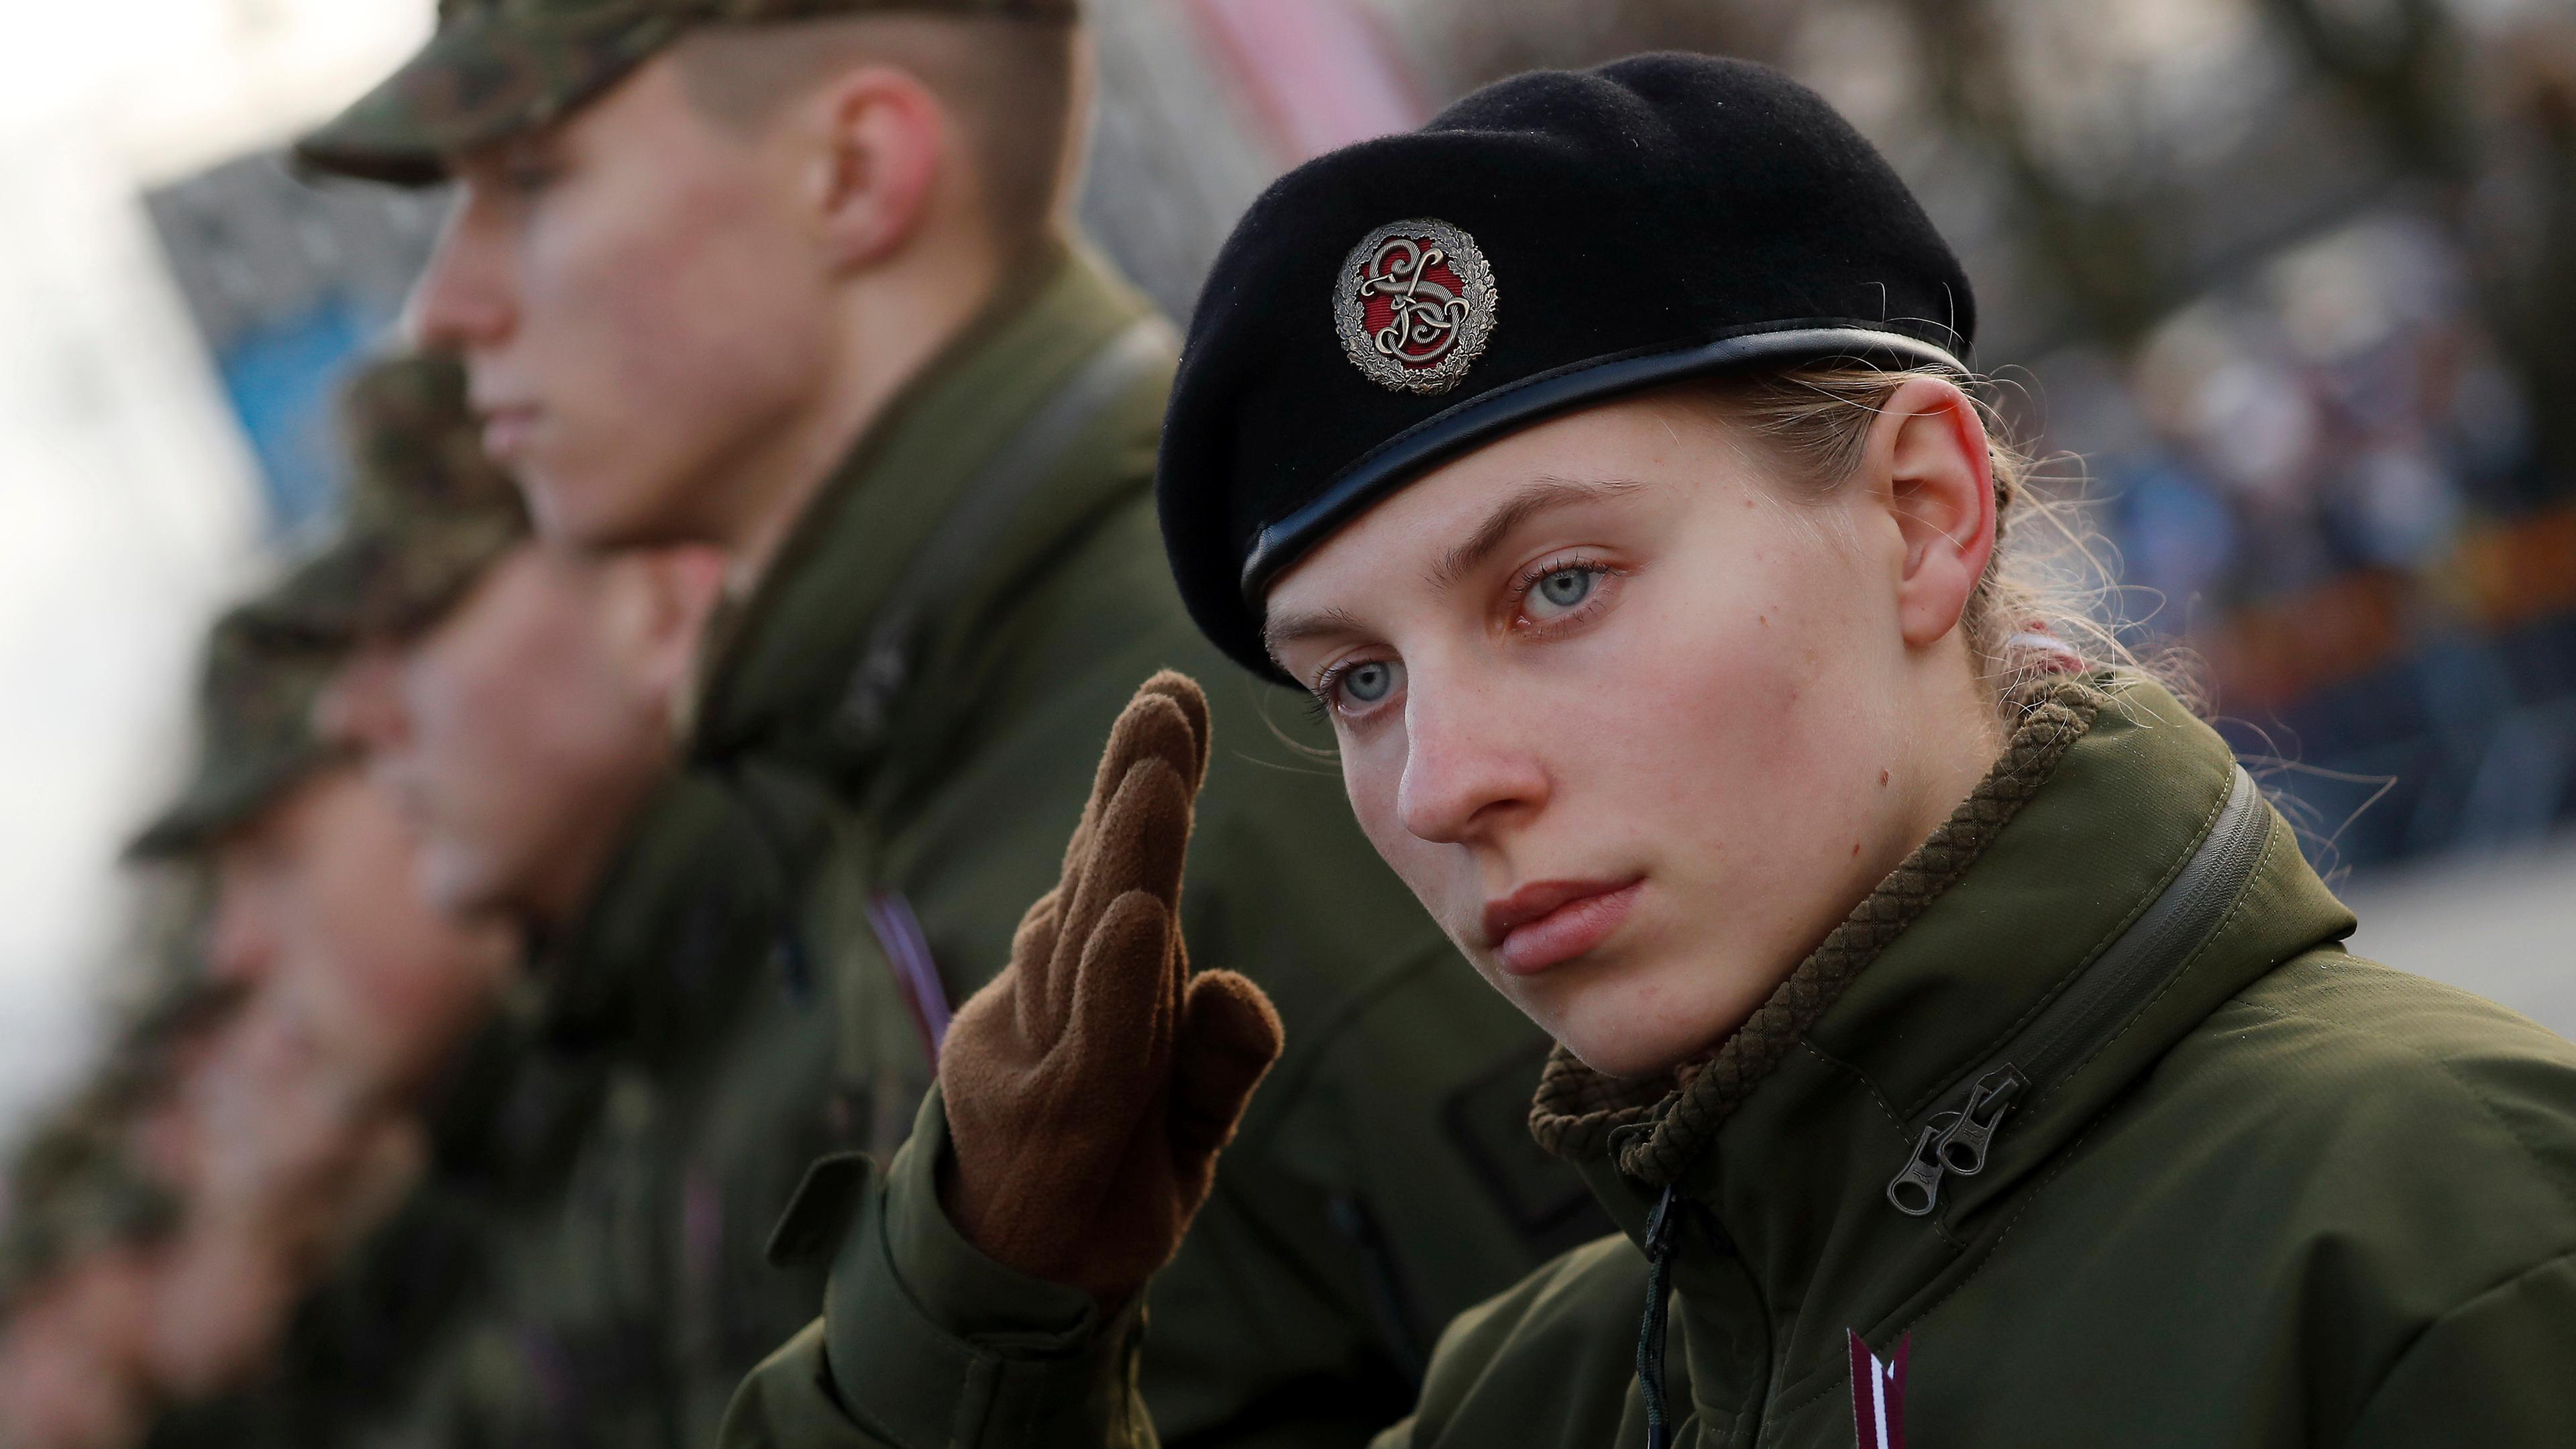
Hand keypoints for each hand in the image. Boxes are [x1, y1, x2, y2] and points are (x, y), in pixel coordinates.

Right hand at [938, 671, 1283, 1301]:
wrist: (1015, 1301)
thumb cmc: (1102, 1187)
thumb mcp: (1188, 1121)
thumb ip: (1219, 1054)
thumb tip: (1238, 984)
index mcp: (1084, 985)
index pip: (1118, 868)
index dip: (1144, 782)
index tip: (1176, 697)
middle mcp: (1050, 1003)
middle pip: (1100, 876)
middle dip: (1136, 779)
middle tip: (1169, 693)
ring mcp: (1036, 1057)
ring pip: (1088, 938)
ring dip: (1127, 851)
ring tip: (1160, 769)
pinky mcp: (1047, 1120)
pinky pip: (1092, 1040)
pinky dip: (1115, 977)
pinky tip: (1139, 914)